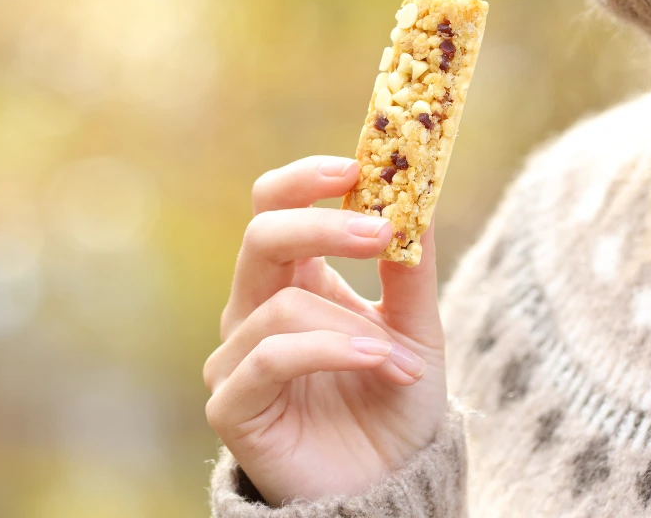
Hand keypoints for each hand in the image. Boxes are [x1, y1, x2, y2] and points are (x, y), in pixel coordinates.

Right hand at [203, 155, 448, 506]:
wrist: (388, 489)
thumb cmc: (392, 406)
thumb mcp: (416, 330)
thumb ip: (411, 270)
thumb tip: (418, 196)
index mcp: (292, 280)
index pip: (274, 205)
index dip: (306, 179)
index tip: (358, 165)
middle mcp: (254, 309)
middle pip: (262, 235)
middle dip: (323, 227)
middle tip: (382, 232)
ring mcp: (236, 356)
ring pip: (281, 305)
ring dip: (354, 325)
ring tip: (402, 358)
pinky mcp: (232, 404)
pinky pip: (272, 356)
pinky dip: (332, 351)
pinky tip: (378, 362)